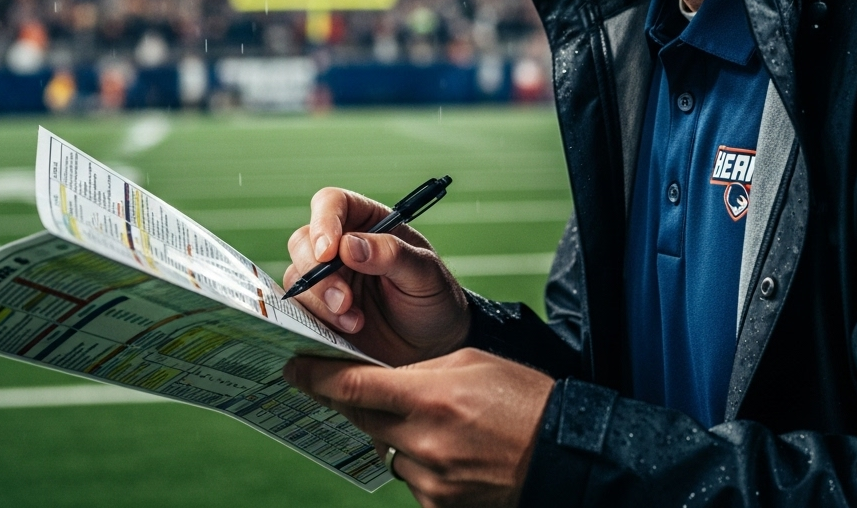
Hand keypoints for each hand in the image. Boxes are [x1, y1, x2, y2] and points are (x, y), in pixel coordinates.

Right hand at [284, 187, 469, 364]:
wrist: (434, 347)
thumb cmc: (434, 299)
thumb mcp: (425, 273)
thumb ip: (391, 254)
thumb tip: (348, 245)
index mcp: (368, 223)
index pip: (332, 203)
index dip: (323, 222)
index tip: (329, 252)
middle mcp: (341, 246)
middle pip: (303, 240)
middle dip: (317, 271)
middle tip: (344, 299)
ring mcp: (328, 279)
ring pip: (298, 276)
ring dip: (320, 301)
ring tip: (356, 322)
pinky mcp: (320, 312)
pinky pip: (300, 309)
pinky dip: (318, 322)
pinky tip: (348, 331)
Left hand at [284, 347, 554, 507]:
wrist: (563, 452)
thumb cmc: (521, 397)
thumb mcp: (468, 363)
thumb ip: (418, 372)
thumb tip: (381, 380)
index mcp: (430, 396)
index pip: (354, 387)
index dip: (316, 378)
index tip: (293, 368)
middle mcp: (424, 441)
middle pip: (362, 419)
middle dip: (354, 401)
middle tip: (351, 385)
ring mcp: (430, 479)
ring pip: (387, 449)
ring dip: (396, 433)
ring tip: (437, 420)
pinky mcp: (439, 506)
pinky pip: (410, 477)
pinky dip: (418, 459)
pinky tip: (450, 448)